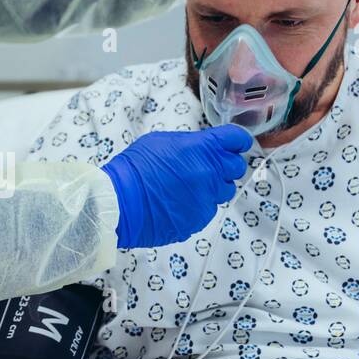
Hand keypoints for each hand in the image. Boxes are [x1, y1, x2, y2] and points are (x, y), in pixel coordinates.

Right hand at [102, 124, 251, 247]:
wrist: (120, 202)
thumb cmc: (134, 169)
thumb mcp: (161, 142)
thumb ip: (190, 144)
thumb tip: (203, 149)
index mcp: (201, 149)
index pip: (236, 138)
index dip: (238, 141)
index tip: (237, 144)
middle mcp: (209, 173)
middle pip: (236, 167)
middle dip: (225, 166)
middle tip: (208, 168)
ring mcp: (206, 198)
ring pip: (224, 191)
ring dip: (212, 188)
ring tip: (188, 188)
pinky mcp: (199, 219)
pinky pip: (207, 209)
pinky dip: (198, 206)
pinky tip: (177, 203)